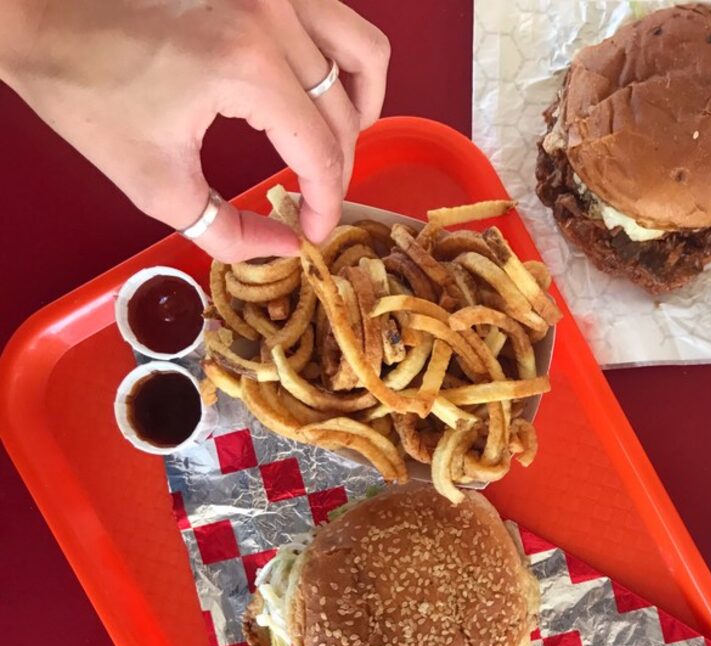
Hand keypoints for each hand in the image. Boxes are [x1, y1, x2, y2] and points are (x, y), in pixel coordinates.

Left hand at [0, 0, 388, 261]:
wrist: (39, 14)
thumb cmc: (86, 91)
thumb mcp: (157, 185)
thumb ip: (230, 233)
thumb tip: (287, 248)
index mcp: (246, 67)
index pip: (320, 151)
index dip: (326, 203)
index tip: (313, 234)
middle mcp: (271, 18)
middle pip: (343, 112)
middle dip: (336, 170)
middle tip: (315, 204)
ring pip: (362, 54)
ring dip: (362, 108)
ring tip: (341, 145)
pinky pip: (338, 19)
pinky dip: (347, 62)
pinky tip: (327, 96)